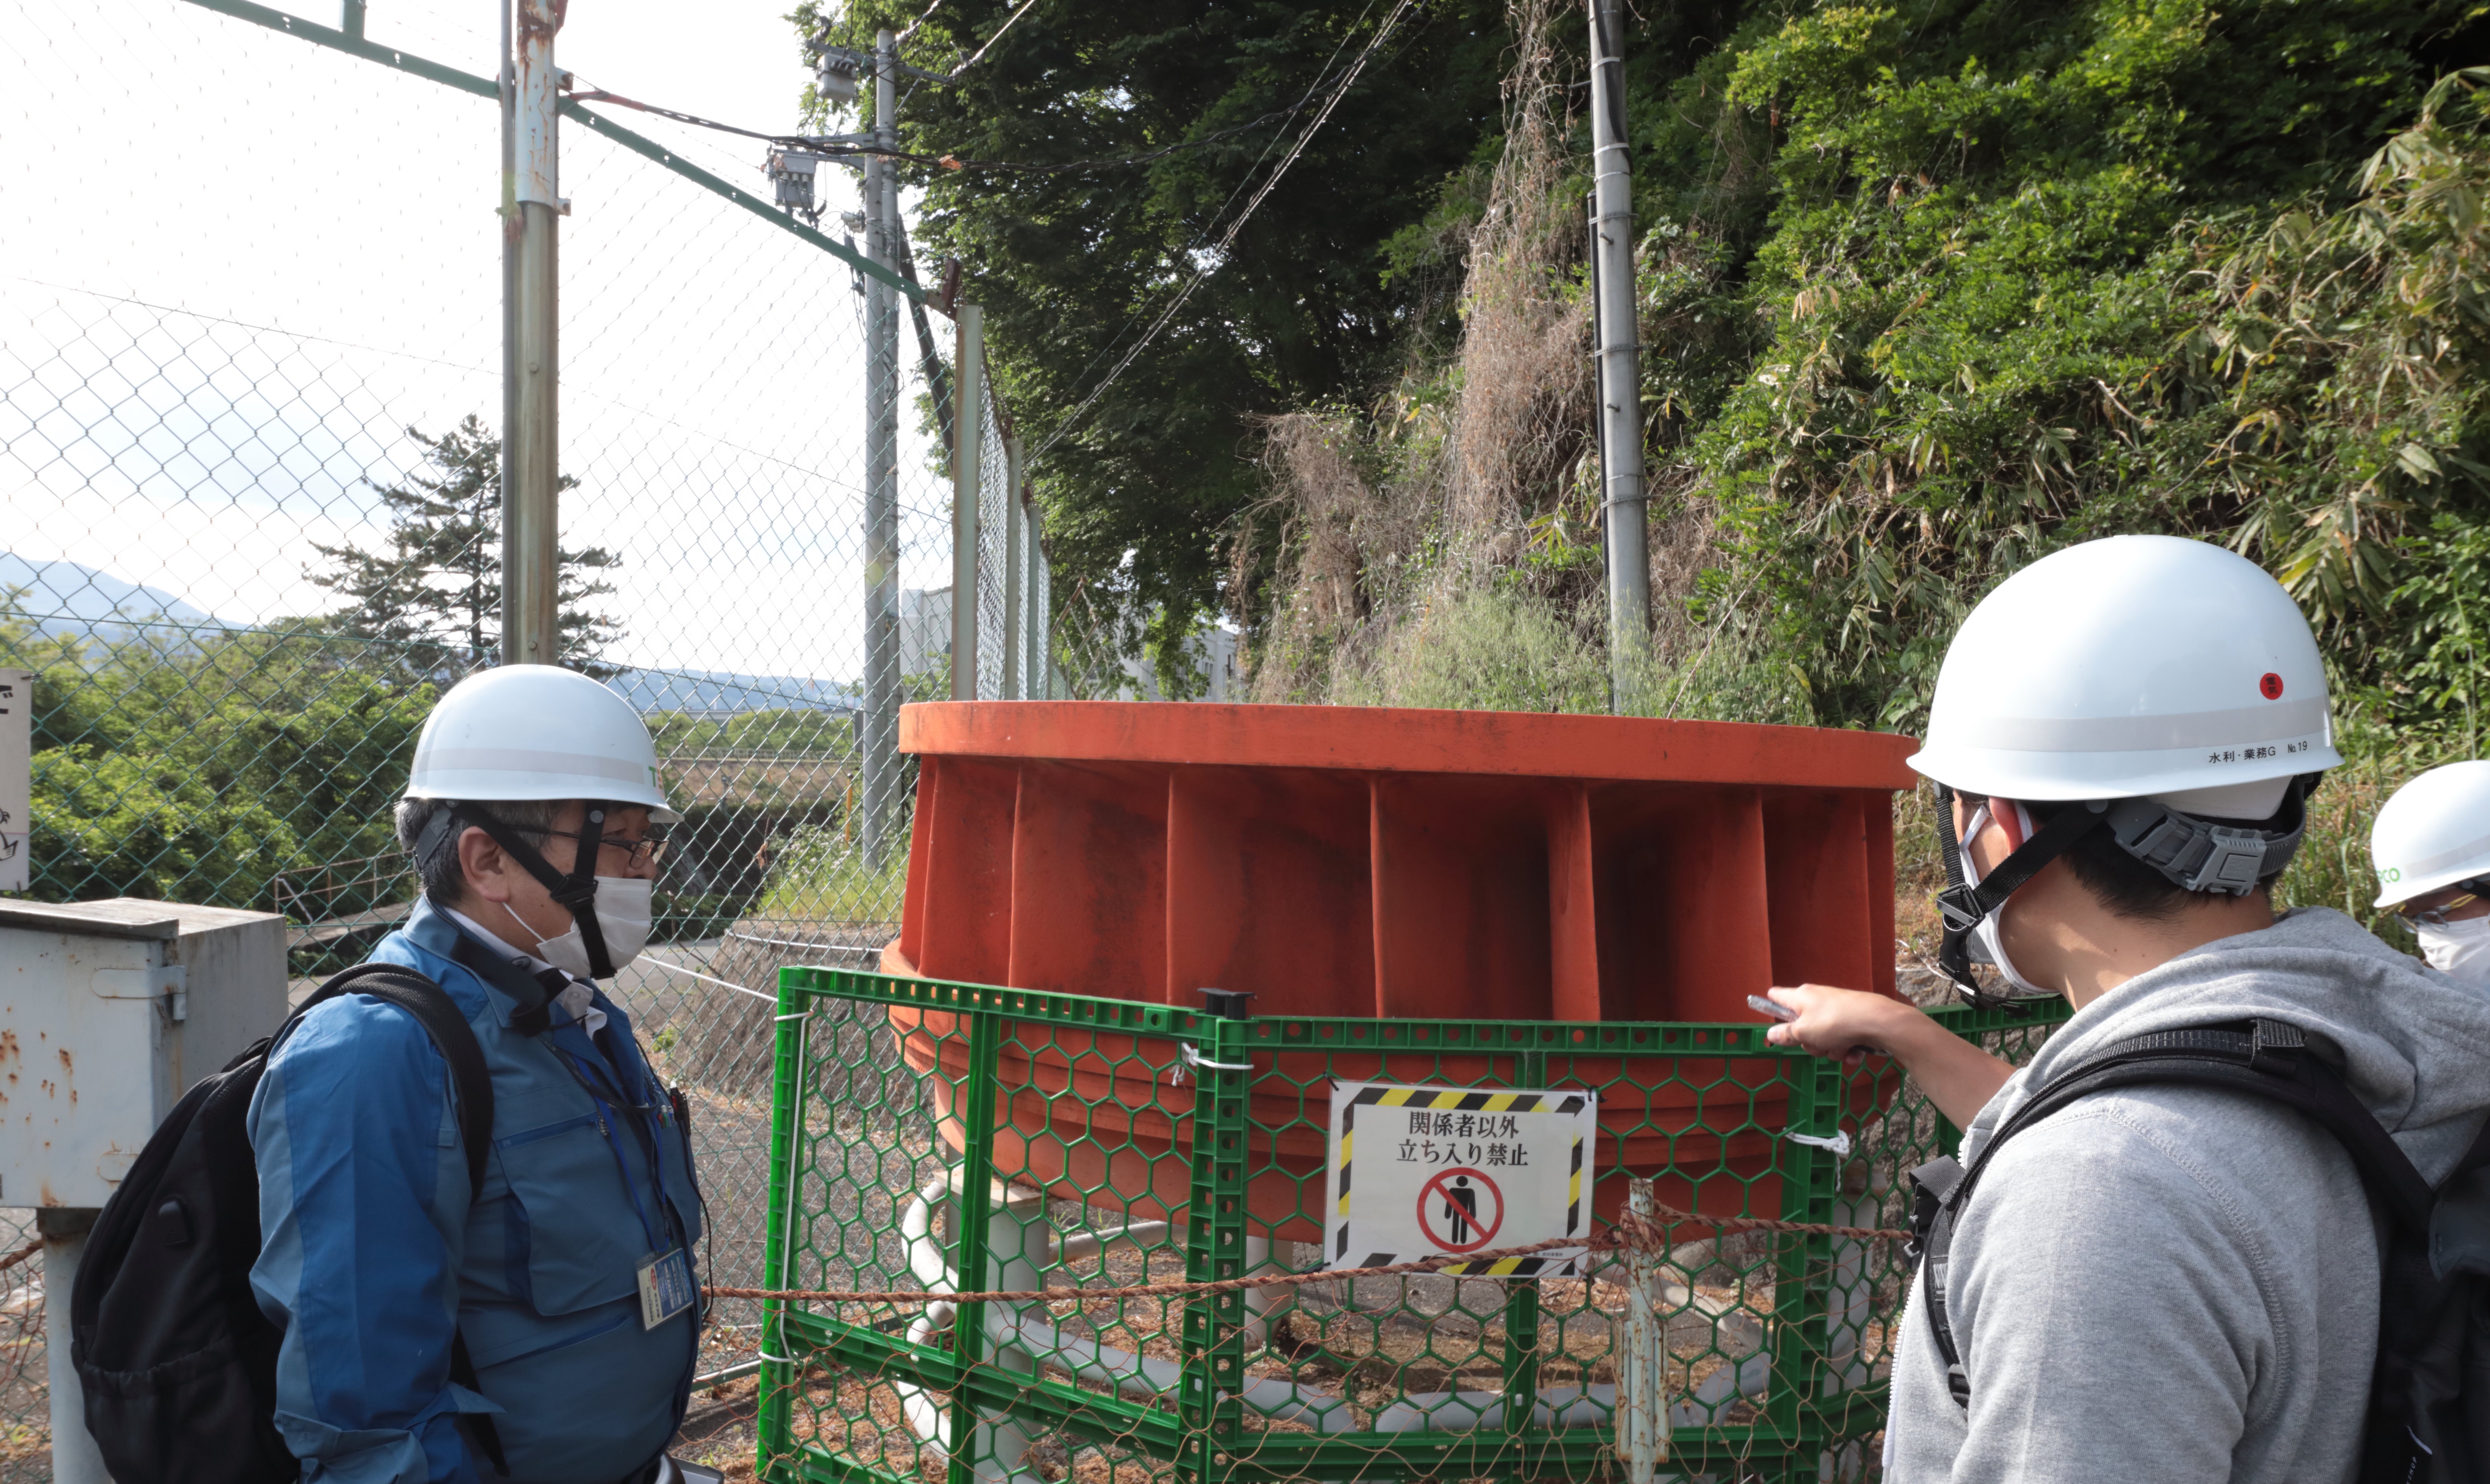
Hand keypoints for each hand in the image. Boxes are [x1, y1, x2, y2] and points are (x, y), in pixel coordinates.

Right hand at [1759, 984, 1909, 1067]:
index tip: (1774, 1022)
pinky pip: (1842, 1039)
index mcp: (1800, 997)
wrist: (1878, 1021)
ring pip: (1823, 1037)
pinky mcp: (1853, 1020)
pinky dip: (1847, 1049)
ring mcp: (1836, 1010)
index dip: (1772, 1008)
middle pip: (1802, 1026)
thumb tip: (1770, 1033)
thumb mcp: (1804, 1032)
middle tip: (1817, 1045)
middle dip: (1809, 1042)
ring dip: (1830, 1049)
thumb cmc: (1834, 1023)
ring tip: (1841, 1049)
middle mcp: (1817, 1000)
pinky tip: (1855, 1053)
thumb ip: (1786, 1034)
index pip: (1777, 996)